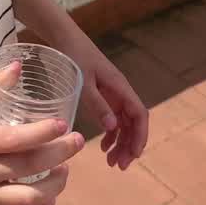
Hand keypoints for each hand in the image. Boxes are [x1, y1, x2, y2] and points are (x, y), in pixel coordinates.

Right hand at [0, 65, 84, 204]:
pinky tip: (48, 202)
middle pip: (30, 167)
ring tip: (65, 170)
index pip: (16, 140)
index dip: (44, 133)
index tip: (63, 123)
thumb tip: (18, 67)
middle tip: (77, 142)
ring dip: (55, 186)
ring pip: (29, 199)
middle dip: (60, 155)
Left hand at [58, 26, 148, 169]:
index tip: (133, 155)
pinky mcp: (104, 96)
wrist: (65, 38)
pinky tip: (103, 147)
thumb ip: (97, 103)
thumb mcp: (84, 81)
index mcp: (120, 87)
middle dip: (130, 145)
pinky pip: (113, 119)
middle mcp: (120, 92)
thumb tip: (113, 126)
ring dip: (121, 143)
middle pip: (134, 123)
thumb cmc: (75, 56)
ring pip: (124, 124)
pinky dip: (111, 134)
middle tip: (119, 166)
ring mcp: (113, 94)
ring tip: (111, 162)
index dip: (140, 136)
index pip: (139, 115)